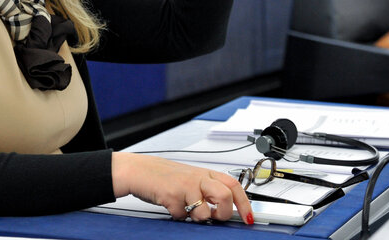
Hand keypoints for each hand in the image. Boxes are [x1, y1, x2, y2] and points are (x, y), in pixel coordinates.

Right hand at [112, 152, 253, 223]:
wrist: (140, 170)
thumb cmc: (165, 175)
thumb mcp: (191, 178)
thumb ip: (208, 189)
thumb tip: (226, 208)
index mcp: (206, 173)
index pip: (233, 185)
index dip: (244, 203)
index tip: (248, 217)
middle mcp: (198, 177)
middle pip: (225, 197)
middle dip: (223, 213)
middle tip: (214, 216)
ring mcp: (185, 186)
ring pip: (204, 211)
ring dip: (198, 217)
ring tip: (188, 210)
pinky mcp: (171, 195)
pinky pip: (182, 215)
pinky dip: (178, 216)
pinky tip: (172, 206)